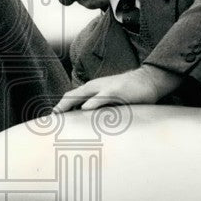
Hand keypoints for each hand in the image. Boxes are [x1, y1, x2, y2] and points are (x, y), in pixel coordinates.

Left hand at [54, 65, 181, 111]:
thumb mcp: (112, 100)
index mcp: (93, 89)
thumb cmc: (130, 92)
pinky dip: (92, 103)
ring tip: (59, 114)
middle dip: (60, 107)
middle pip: (71, 96)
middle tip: (51, 120)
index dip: (60, 107)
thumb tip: (90, 121)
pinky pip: (101, 97)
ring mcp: (105, 88)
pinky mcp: (116, 91)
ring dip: (69, 105)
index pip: (71, 97)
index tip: (51, 120)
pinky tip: (84, 109)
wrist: (149, 80)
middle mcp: (95, 87)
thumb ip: (100, 108)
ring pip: (82, 95)